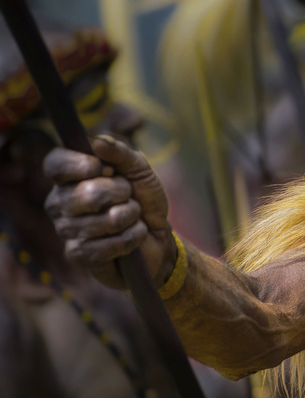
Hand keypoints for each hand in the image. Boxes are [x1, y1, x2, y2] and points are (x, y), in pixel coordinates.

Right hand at [44, 135, 173, 289]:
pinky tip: (132, 236)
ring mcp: (66, 230)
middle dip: (123, 193)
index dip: (82, 165)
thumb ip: (121, 153)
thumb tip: (97, 142)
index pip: (55, 164)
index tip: (107, 169)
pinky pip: (111, 244)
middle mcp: (58, 202)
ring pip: (107, 219)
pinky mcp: (78, 255)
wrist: (156, 235)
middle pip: (89, 193)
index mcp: (67, 177)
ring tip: (131, 217)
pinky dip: (133, 237)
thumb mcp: (139, 170)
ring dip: (132, 216)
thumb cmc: (143, 199)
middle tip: (129, 197)